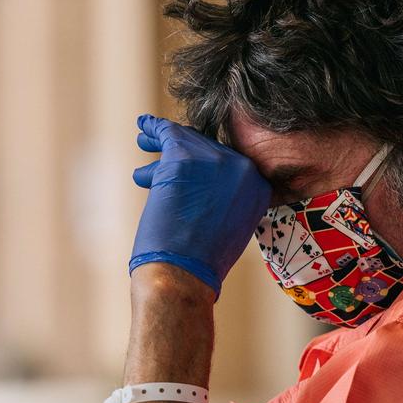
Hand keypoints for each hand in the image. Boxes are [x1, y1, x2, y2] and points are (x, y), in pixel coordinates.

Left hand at [129, 114, 270, 296]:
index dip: (205, 161)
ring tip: (143, 142)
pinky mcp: (185, 156)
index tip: (190, 165)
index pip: (230, 162)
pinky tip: (142, 128)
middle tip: (157, 151)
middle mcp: (243, 169)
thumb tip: (200, 183)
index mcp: (259, 187)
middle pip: (207, 147)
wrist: (183, 275)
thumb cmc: (199, 263)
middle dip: (181, 150)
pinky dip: (153, 129)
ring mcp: (215, 160)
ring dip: (162, 142)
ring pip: (186, 140)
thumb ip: (223, 198)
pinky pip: (166, 133)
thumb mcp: (229, 226)